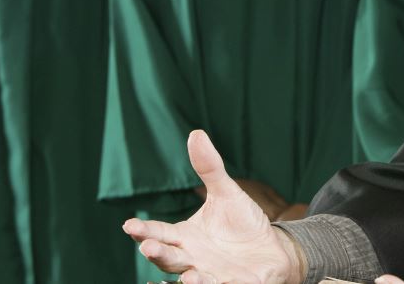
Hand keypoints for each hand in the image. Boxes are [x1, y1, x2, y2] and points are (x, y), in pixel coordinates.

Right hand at [123, 130, 304, 283]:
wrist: (273, 249)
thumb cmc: (243, 223)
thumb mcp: (227, 193)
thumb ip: (210, 169)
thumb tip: (196, 134)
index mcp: (185, 238)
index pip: (158, 234)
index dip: (143, 231)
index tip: (130, 225)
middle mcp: (192, 260)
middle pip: (169, 259)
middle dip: (158, 254)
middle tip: (149, 247)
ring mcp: (212, 275)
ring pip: (194, 280)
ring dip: (189, 281)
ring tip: (188, 277)